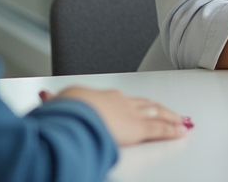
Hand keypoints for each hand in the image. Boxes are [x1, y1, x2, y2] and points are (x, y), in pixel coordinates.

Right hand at [41, 87, 190, 145]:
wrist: (72, 112)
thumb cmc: (63, 110)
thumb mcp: (56, 105)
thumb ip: (56, 103)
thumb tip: (46, 98)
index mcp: (100, 96)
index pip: (121, 100)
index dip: (132, 104)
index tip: (137, 106)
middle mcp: (118, 101)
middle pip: (145, 103)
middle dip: (158, 108)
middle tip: (171, 111)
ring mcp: (130, 114)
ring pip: (156, 113)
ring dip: (170, 117)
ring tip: (180, 121)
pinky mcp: (137, 128)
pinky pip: (159, 129)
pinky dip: (171, 130)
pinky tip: (180, 132)